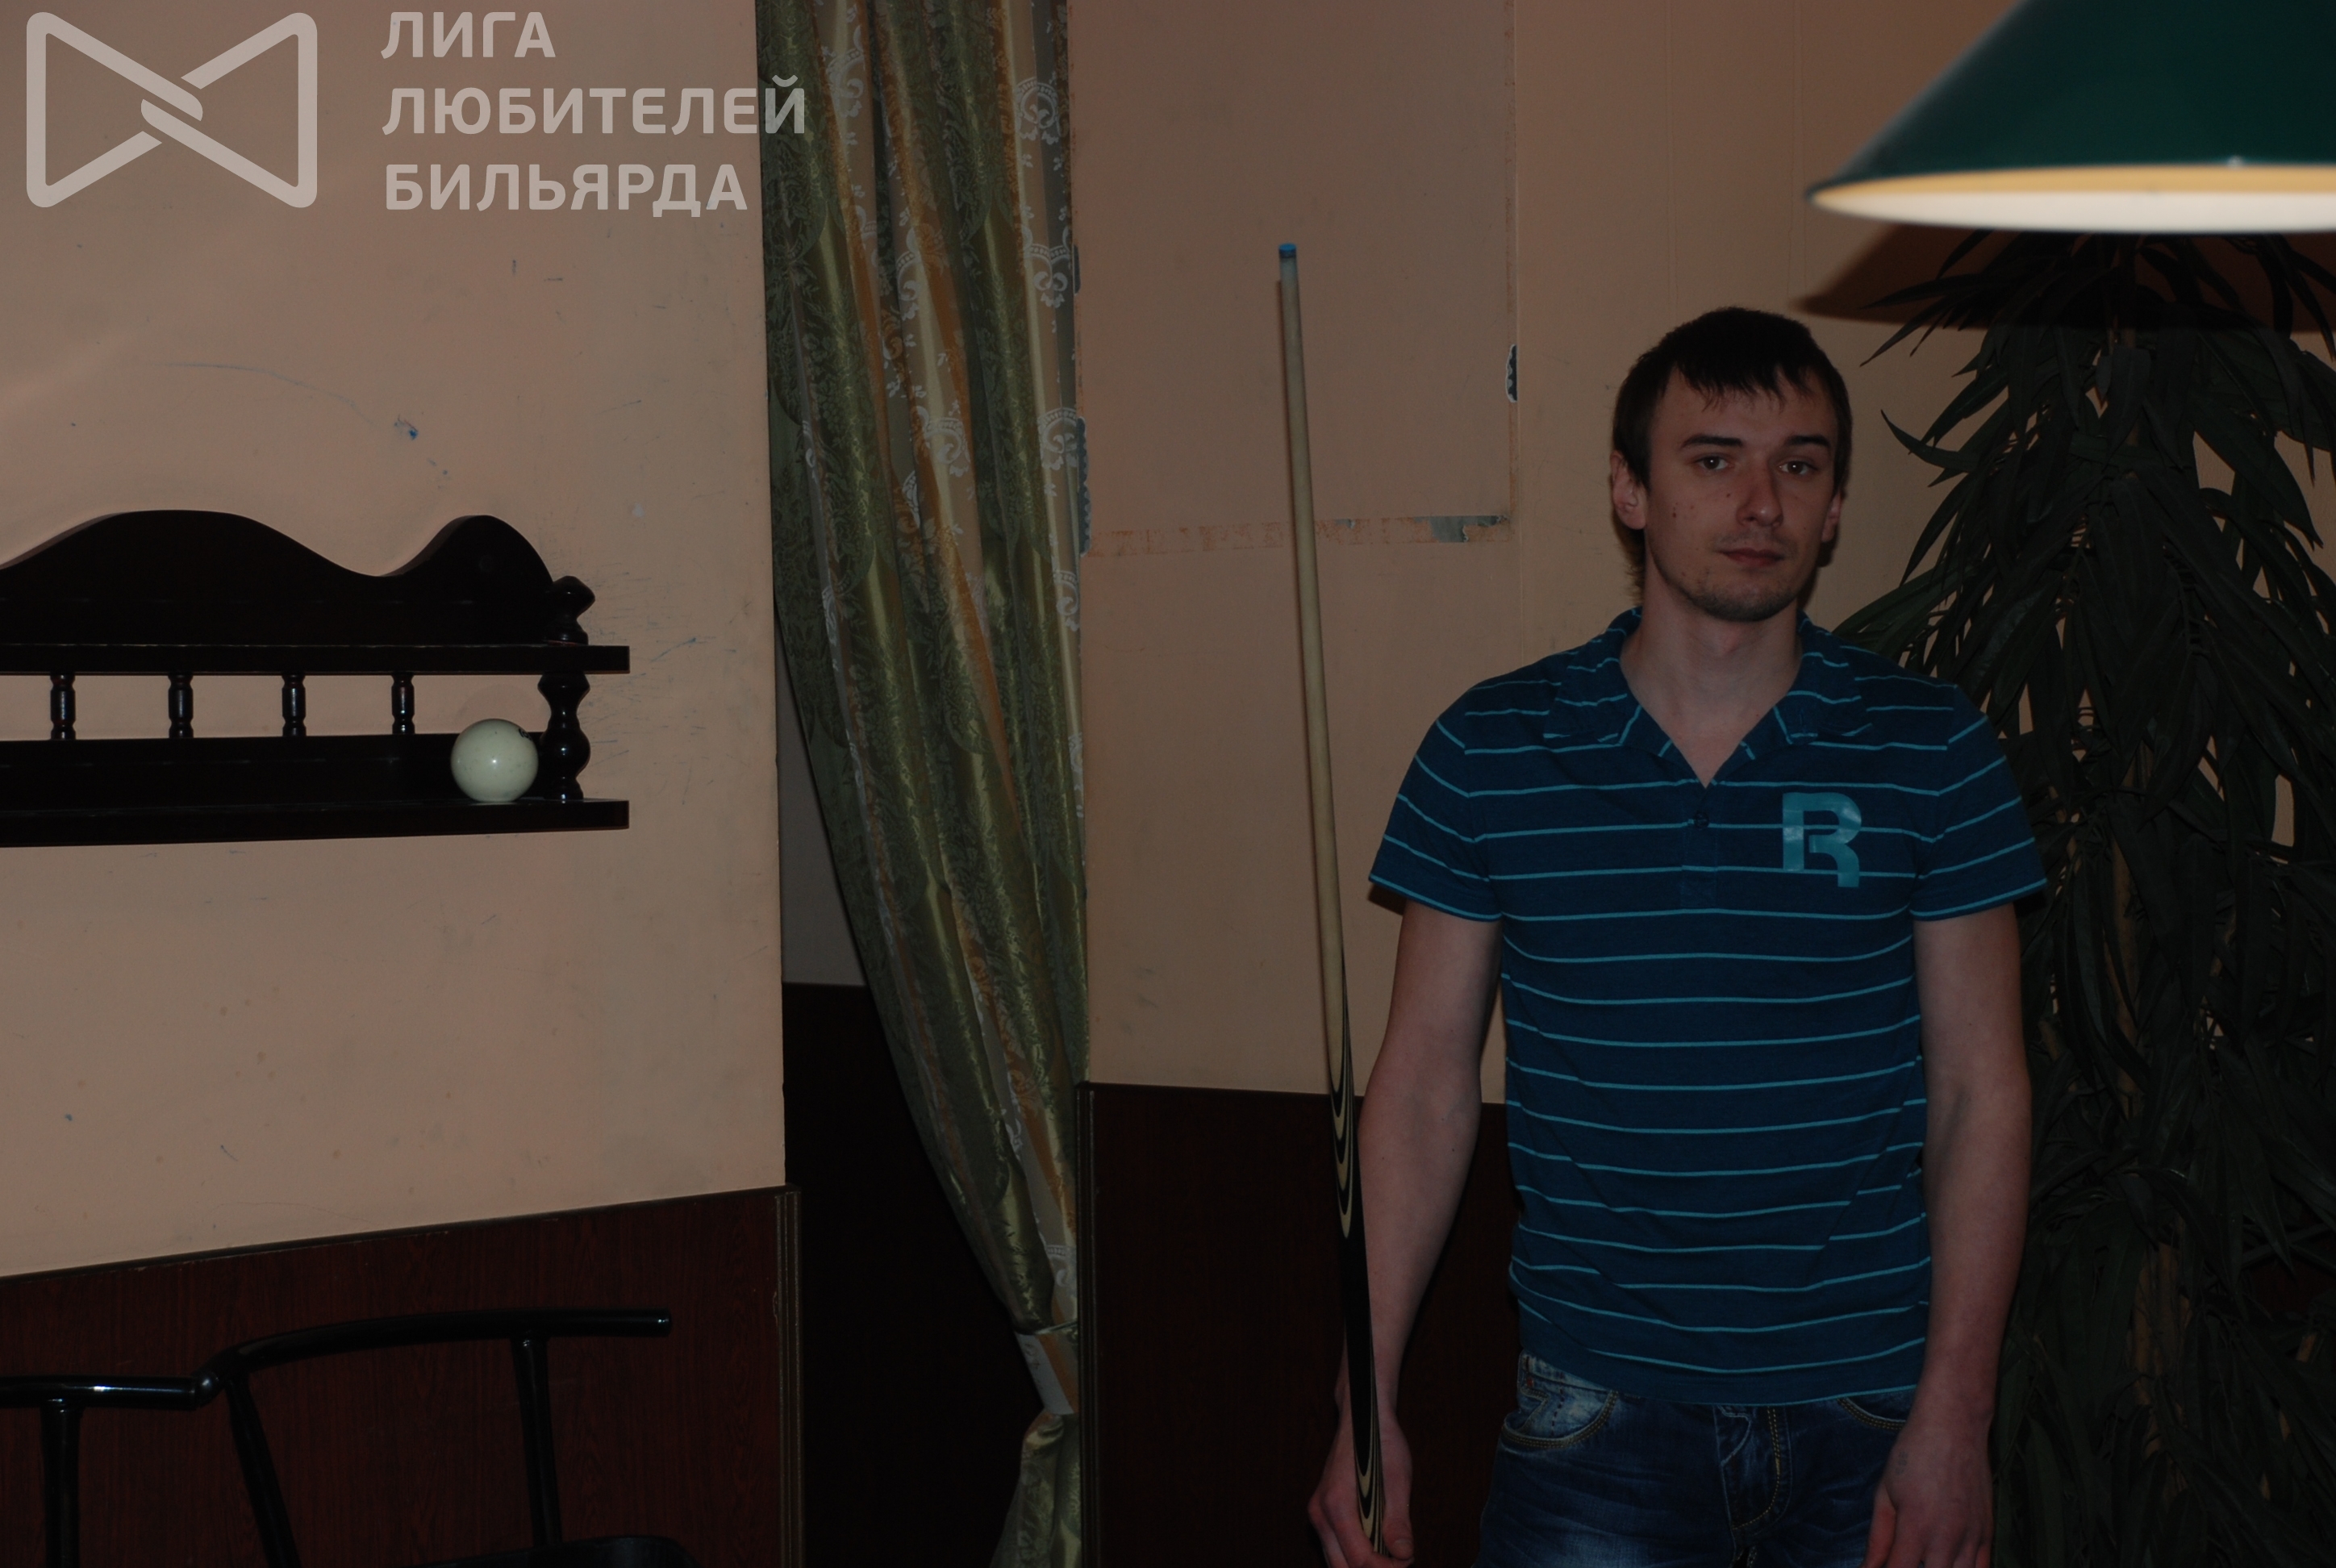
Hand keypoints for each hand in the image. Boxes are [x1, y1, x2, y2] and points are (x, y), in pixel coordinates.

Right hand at [1307, 1383, 1414, 1567]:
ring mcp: (1318, 1512)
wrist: (1362, 1415)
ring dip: (1363, 1564)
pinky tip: (1378, 1544)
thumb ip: (1398, 1521)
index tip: (1408, 1561)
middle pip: (1342, 1567)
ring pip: (1336, 1560)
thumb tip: (1404, 1555)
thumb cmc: (1380, 1442)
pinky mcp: (1323, 1511)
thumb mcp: (1397, 1480)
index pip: (1358, 1559)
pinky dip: (1356, 1553)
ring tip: (1392, 1556)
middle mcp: (1320, 1511)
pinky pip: (1336, 1546)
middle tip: (1400, 1562)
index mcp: (1336, 1503)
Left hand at [1861, 1406, 1993, 1567]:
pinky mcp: (1988, 1533)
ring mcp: (1972, 1537)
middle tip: (1902, 1558)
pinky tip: (1949, 1562)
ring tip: (1925, 1559)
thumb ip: (1878, 1538)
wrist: (1953, 1426)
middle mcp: (1947, 1538)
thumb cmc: (1913, 1455)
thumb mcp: (1885, 1493)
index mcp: (1916, 1527)